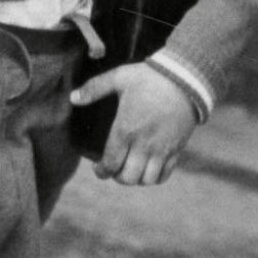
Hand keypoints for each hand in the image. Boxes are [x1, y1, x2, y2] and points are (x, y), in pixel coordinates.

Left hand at [70, 61, 199, 185]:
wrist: (185, 78)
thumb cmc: (149, 77)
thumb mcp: (119, 77)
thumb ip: (94, 88)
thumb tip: (73, 98)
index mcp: (126, 130)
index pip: (111, 163)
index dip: (102, 171)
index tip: (98, 169)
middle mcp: (143, 145)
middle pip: (128, 177)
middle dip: (118, 177)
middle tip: (115, 169)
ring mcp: (161, 149)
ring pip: (146, 180)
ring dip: (136, 179)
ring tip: (132, 170)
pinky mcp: (176, 149)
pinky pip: (164, 175)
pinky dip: (154, 177)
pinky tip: (149, 169)